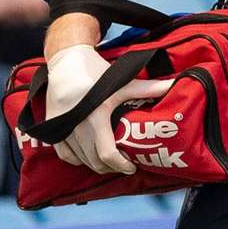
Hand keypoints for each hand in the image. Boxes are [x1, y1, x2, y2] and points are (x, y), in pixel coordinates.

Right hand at [45, 44, 173, 173]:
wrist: (66, 62)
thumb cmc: (97, 72)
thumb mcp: (123, 81)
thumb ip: (149, 88)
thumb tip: (175, 85)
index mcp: (95, 116)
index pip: (106, 153)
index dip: (120, 164)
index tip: (132, 167)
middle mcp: (76, 126)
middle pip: (94, 161)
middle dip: (111, 167)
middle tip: (125, 165)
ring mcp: (62, 129)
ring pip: (80, 159)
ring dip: (96, 164)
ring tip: (112, 162)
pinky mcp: (52, 129)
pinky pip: (64, 154)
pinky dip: (78, 159)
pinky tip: (90, 158)